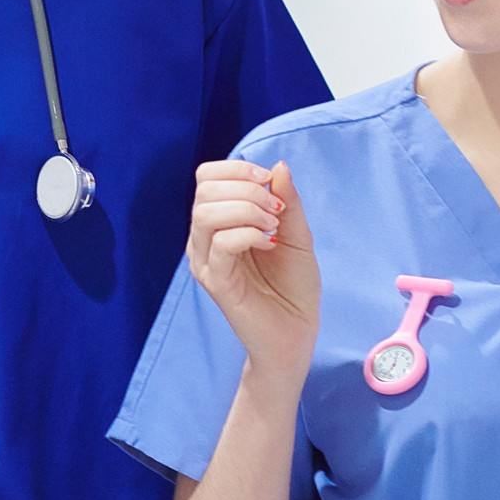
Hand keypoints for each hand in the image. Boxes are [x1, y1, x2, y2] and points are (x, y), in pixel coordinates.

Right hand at [188, 159, 319, 377]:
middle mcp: (203, 241)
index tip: (270, 183)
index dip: (237, 170)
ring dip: (248, 210)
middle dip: (247, 190)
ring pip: (207, 214)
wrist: (296, 333)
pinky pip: (221, 243)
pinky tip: (269, 244)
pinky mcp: (216, 283)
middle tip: (277, 210)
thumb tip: (277, 167)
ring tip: (273, 228)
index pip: (206, 178)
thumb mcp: (297, 233)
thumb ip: (287, 201)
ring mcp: (206, 262)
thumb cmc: (293, 287)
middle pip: (204, 191)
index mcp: (217, 225)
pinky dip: (250, 234)